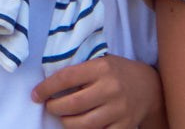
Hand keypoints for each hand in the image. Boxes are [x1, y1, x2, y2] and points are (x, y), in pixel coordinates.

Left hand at [32, 54, 162, 128]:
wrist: (148, 87)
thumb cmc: (117, 72)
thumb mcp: (101, 62)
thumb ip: (80, 71)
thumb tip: (49, 84)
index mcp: (101, 68)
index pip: (66, 78)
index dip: (46, 88)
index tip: (35, 94)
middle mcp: (110, 88)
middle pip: (72, 104)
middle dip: (54, 108)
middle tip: (49, 106)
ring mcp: (119, 109)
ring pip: (82, 124)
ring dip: (66, 122)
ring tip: (64, 117)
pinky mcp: (124, 126)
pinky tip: (81, 125)